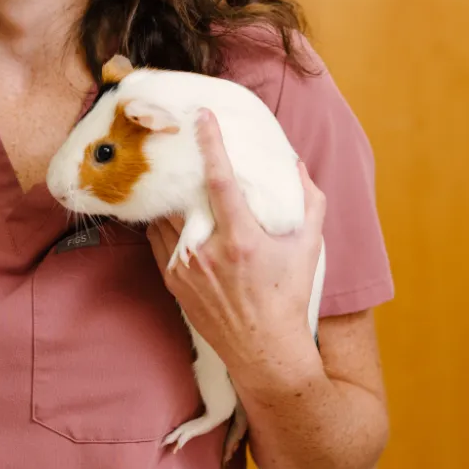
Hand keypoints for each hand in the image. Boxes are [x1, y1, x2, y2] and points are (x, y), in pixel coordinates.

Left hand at [146, 109, 324, 377]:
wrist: (264, 351)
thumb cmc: (289, 296)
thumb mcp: (309, 248)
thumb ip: (307, 201)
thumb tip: (294, 164)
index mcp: (242, 239)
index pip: (220, 179)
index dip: (211, 144)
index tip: (203, 117)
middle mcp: (208, 252)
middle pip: (185, 194)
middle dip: (181, 167)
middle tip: (178, 142)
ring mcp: (185, 266)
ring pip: (167, 215)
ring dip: (170, 195)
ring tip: (173, 174)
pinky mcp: (171, 279)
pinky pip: (160, 238)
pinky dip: (164, 221)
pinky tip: (170, 210)